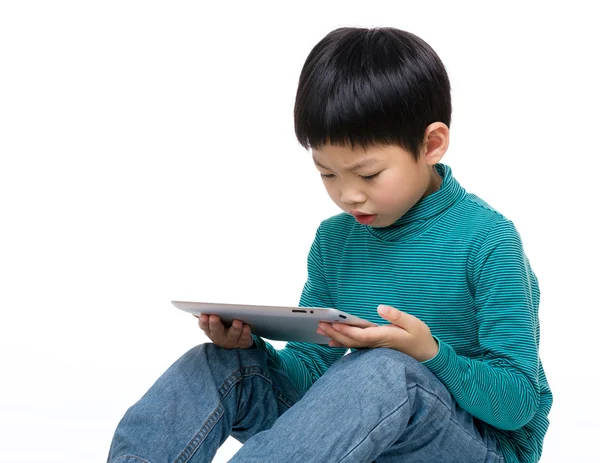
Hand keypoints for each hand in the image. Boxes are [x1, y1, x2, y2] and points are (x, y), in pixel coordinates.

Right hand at [198, 314, 253, 348]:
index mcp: (210, 330)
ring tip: (237, 322)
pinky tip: (246, 327)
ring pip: (232, 335)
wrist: (236, 344)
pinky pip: (244, 339)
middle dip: (215, 324)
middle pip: (216, 331)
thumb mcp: (213, 322)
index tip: (203, 315)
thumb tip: (195, 306)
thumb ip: (206, 314)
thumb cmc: (223, 327)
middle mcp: (219, 337)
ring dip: (234, 329)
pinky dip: (245, 333)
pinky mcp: (242, 343)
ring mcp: (231, 341)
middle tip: (214, 317)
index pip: (204, 326)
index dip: (203, 322)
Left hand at [317, 305, 438, 361]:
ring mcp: (374, 348)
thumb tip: (380, 308)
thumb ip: (397, 316)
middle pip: (351, 341)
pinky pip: (355, 347)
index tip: (333, 323)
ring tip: (320, 330)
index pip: (361, 335)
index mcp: (384, 337)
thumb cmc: (420, 337)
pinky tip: (332, 341)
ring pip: (351, 344)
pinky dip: (342, 343)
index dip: (346, 330)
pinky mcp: (374, 348)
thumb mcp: (414, 323)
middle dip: (335, 333)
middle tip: (319, 325)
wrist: (427, 356)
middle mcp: (377, 344)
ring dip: (335, 337)